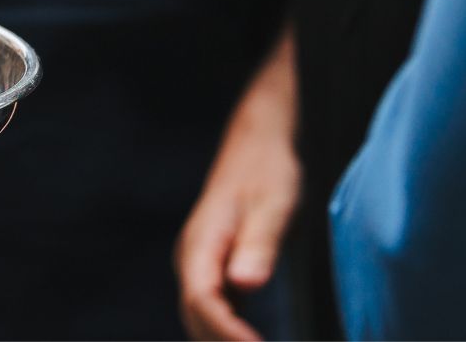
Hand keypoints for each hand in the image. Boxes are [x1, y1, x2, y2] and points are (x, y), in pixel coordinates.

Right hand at [176, 35, 299, 340]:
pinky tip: (252, 339)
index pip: (203, 302)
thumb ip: (259, 244)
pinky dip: (229, 332)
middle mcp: (191, 258)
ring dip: (223, 339)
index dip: (229, 334)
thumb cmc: (268, 170)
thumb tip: (245, 284)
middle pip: (196, 319)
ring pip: (200, 319)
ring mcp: (200, 264)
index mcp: (200, 244)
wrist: (257, 143)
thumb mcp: (273, 204)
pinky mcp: (214, 268)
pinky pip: (214, 310)